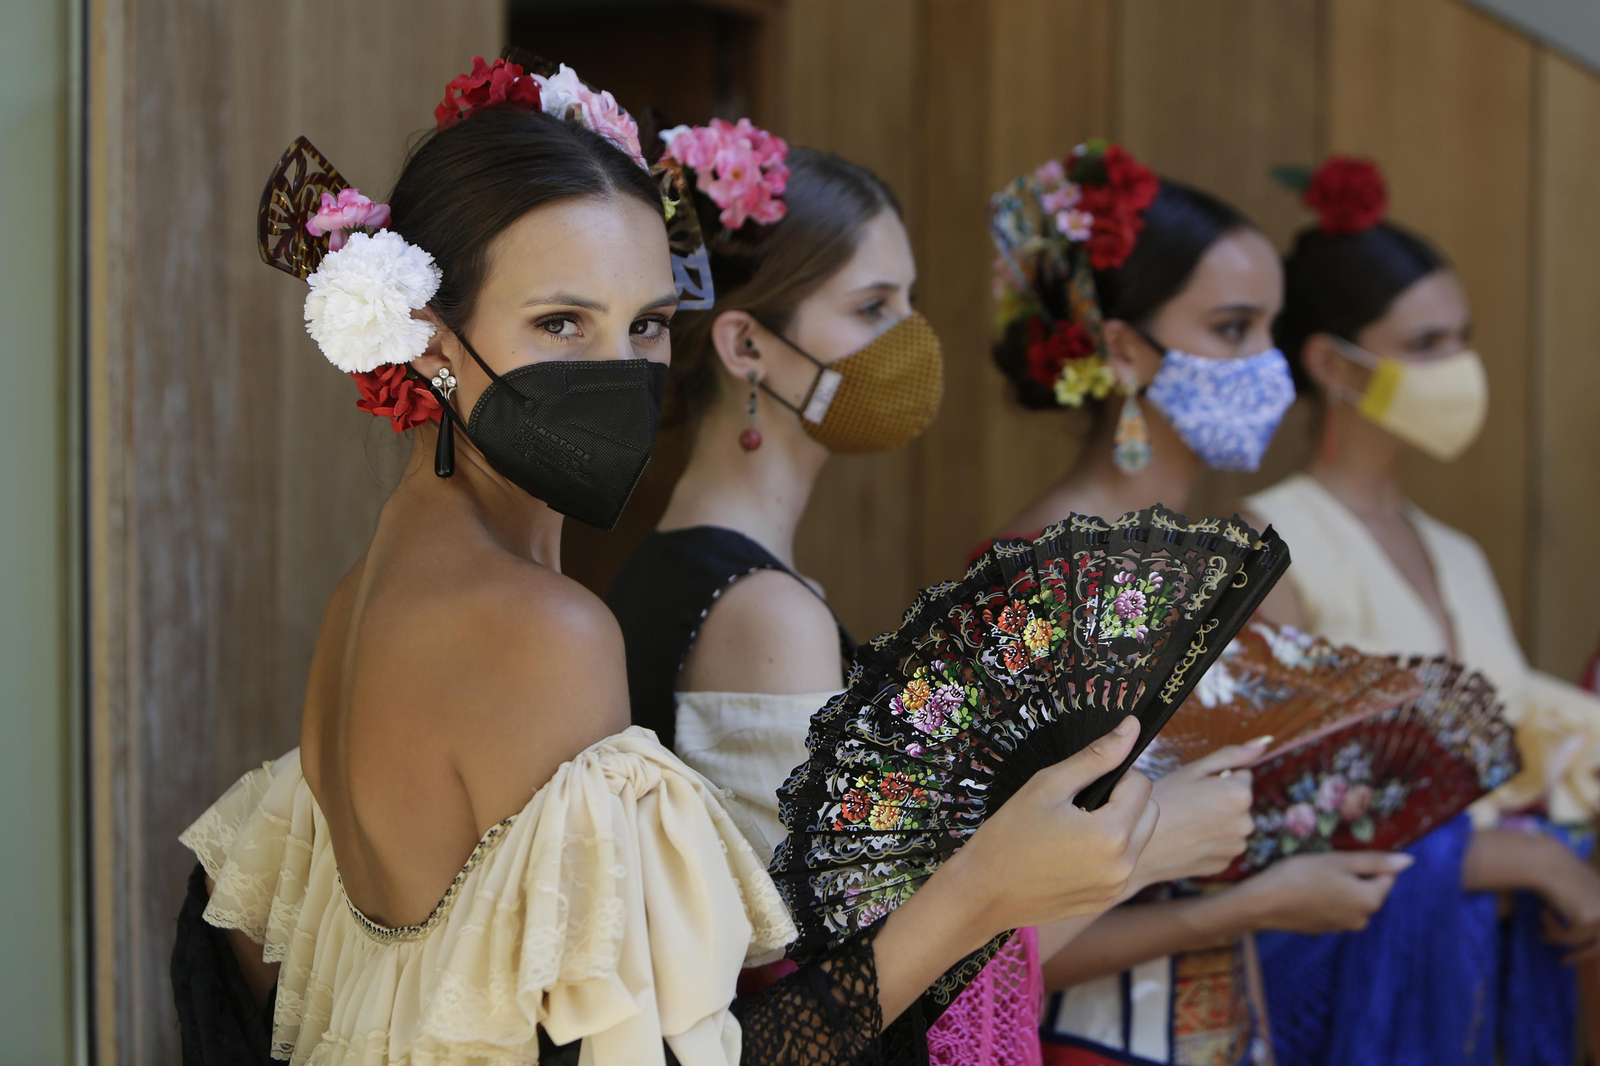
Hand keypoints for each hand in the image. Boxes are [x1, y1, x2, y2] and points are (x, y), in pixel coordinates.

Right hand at [944, 716, 1159, 937]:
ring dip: (1119, 825)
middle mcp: (1123, 865)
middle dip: (1124, 800)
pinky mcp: (1106, 901)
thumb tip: (1132, 727)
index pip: (1142, 784)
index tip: (1083, 782)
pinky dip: (1108, 853)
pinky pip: (1122, 865)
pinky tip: (1070, 853)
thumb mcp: (1048, 786)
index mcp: (1112, 834)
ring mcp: (1116, 887)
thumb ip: (1095, 757)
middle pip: (1149, 812)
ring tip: (1074, 828)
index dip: (1116, 774)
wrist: (982, 893)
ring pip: (1139, 839)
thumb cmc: (1009, 835)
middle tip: (1079, 803)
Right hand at [1125, 740, 1263, 891]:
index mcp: (1240, 795)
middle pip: (1238, 802)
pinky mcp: (1224, 865)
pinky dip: (1209, 842)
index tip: (1194, 788)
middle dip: (1219, 801)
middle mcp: (1246, 823)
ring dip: (1215, 822)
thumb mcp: (1192, 770)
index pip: (1240, 776)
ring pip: (1230, 824)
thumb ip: (1232, 756)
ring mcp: (1236, 847)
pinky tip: (1187, 840)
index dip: (1216, 779)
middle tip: (1187, 805)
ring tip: (1185, 824)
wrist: (1136, 845)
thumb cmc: (1161, 800)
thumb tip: (1264, 743)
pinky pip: (1222, 845)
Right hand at [1225, 851, 1411, 933]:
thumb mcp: (1338, 861)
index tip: (1344, 854)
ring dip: (1339, 887)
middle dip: (1353, 875)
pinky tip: (1305, 890)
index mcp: (1370, 900)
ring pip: (1350, 899)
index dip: (1367, 861)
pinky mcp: (1324, 930)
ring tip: (1313, 875)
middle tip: (1327, 862)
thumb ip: (1374, 861)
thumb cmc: (1301, 875)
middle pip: (1368, 889)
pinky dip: (1326, 899)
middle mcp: (1362, 919)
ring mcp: (1342, 927)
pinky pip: (1334, 909)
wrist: (1263, 903)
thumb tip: (1408, 861)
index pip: (1386, 876)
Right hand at [1533, 843, 1599, 961]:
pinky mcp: (1589, 920)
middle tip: (1562, 960)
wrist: (1545, 861)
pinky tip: (1542, 913)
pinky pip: (1568, 937)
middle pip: (1599, 943)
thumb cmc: (1551, 868)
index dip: (1591, 944)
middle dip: (1581, 954)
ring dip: (1555, 934)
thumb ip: (1581, 904)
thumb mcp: (1572, 888)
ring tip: (1540, 924)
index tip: (1571, 951)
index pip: (1599, 929)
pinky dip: (1552, 929)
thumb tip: (1578, 925)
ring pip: (1579, 940)